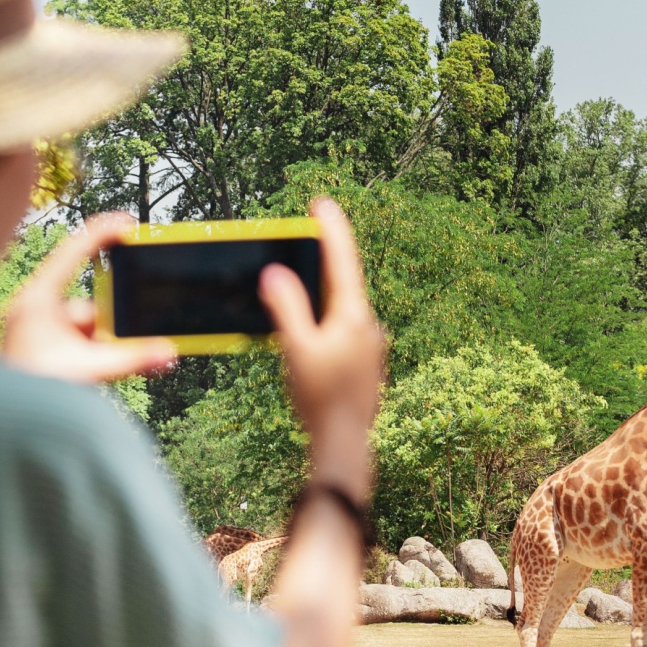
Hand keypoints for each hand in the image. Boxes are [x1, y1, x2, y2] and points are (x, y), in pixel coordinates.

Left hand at [0, 213, 176, 383]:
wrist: (4, 420)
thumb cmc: (33, 392)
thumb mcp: (89, 371)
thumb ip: (132, 360)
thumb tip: (167, 352)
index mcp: (38, 299)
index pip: (74, 253)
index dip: (102, 233)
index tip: (128, 225)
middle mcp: (33, 308)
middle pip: (89, 303)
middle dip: (108, 329)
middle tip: (111, 350)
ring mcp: (34, 327)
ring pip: (83, 326)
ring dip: (98, 347)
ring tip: (93, 370)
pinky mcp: (38, 345)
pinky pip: (74, 340)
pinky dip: (88, 354)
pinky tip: (88, 374)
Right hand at [257, 198, 386, 500]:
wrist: (345, 445)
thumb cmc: (321, 400)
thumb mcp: (297, 350)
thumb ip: (287, 309)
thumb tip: (277, 274)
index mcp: (354, 317)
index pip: (342, 261)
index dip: (331, 229)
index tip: (322, 202)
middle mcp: (367, 326)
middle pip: (343, 282)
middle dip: (323, 260)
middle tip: (305, 237)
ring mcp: (369, 345)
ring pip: (343, 308)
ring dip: (322, 292)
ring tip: (300, 283)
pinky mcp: (364, 363)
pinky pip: (343, 329)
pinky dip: (325, 319)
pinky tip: (310, 331)